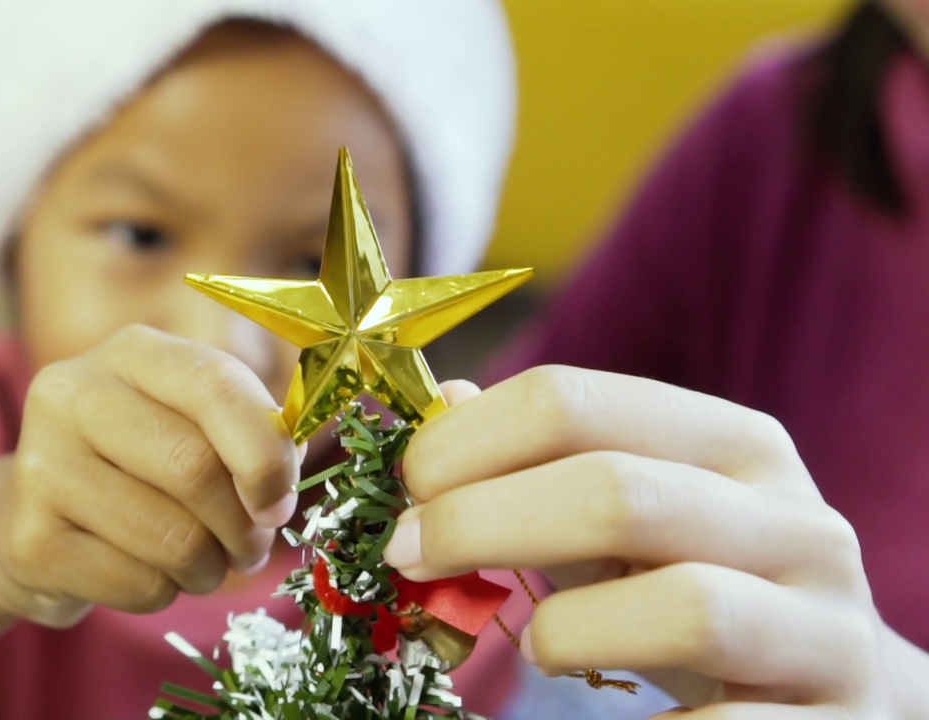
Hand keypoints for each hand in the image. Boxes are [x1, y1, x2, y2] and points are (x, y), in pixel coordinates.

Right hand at [0, 325, 299, 626]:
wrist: (30, 515)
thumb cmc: (138, 466)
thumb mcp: (189, 424)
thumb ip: (248, 434)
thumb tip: (281, 483)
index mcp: (131, 352)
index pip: (214, 385)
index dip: (265, 452)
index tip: (280, 502)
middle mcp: (73, 395)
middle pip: (194, 467)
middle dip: (243, 525)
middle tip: (251, 546)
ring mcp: (40, 466)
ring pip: (173, 537)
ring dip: (209, 567)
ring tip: (202, 563)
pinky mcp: (29, 540)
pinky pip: (139, 584)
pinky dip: (165, 593)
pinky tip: (149, 574)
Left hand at [385, 366, 899, 717]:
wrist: (847, 695)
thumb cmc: (706, 589)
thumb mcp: (634, 515)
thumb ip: (543, 464)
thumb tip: (444, 403)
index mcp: (734, 444)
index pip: (574, 402)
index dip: (465, 445)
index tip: (405, 492)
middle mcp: (795, 521)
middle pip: (617, 492)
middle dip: (482, 522)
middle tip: (408, 557)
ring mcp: (827, 628)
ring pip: (686, 607)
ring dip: (568, 630)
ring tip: (535, 646)